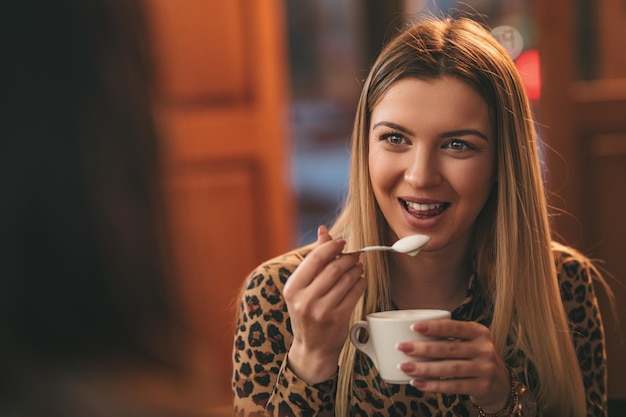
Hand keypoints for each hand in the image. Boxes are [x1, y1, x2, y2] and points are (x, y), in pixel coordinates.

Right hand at [283, 225, 365, 383]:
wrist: (312, 348)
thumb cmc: (308, 312)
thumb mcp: (303, 287)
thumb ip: (315, 258)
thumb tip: (324, 230)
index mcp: (292, 288)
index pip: (315, 258)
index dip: (332, 247)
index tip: (342, 243)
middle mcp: (304, 299)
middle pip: (333, 268)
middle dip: (348, 258)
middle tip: (354, 256)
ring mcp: (321, 310)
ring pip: (346, 279)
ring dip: (356, 269)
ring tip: (357, 267)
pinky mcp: (338, 318)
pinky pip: (355, 292)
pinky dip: (360, 282)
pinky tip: (359, 280)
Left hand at [397, 319, 510, 412]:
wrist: (500, 384)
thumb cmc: (474, 357)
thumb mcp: (469, 342)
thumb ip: (449, 336)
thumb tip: (410, 332)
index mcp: (479, 332)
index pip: (454, 327)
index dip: (434, 327)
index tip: (413, 327)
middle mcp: (484, 349)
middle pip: (449, 348)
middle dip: (423, 348)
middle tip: (401, 347)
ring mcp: (485, 369)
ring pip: (450, 368)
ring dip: (424, 368)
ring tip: (405, 367)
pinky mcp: (482, 387)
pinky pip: (453, 386)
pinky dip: (434, 385)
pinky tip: (418, 383)